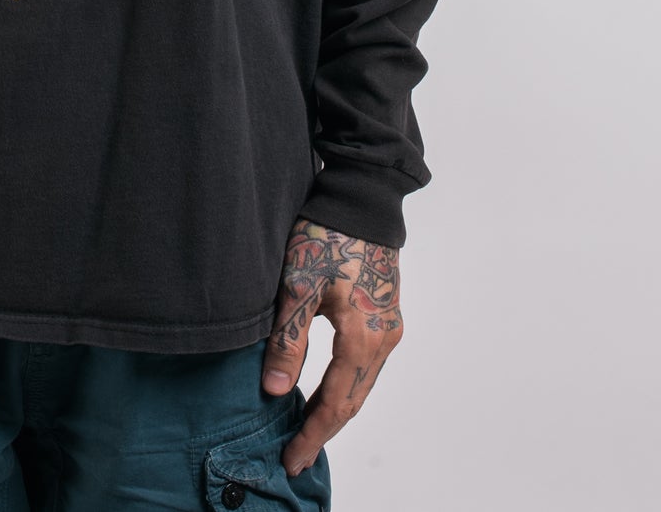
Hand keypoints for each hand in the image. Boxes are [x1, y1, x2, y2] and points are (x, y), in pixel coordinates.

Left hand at [260, 217, 403, 478]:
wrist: (362, 198)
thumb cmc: (328, 234)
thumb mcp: (299, 286)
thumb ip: (288, 340)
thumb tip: (273, 391)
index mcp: (363, 339)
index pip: (336, 404)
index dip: (313, 436)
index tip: (291, 461)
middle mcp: (383, 339)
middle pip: (353, 400)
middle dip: (323, 430)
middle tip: (295, 457)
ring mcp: (388, 326)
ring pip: (361, 383)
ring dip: (335, 408)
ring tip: (306, 429)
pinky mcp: (383, 312)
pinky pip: (365, 364)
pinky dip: (345, 385)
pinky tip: (326, 388)